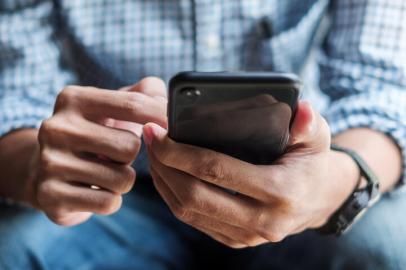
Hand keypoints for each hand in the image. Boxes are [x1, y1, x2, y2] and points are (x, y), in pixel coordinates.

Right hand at [31, 77, 166, 225]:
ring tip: (104, 172)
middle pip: (130, 146)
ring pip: (123, 178)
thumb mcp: (113, 107)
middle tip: (115, 155)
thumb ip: (144, 93)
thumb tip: (166, 98)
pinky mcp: (50, 195)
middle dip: (132, 156)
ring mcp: (50, 162)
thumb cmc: (94, 133)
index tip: (173, 127)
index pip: (134, 105)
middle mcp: (56, 127)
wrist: (46, 169)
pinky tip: (96, 190)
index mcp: (74, 98)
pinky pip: (108, 202)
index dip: (161, 117)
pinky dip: (111, 200)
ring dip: (123, 180)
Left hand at [143, 101, 358, 247]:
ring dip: (163, 181)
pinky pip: (194, 221)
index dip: (180, 151)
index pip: (216, 170)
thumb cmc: (312, 162)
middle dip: (164, 165)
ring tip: (153, 153)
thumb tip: (299, 109)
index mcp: (280, 192)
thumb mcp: (317, 138)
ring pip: (188, 212)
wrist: (319, 200)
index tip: (158, 131)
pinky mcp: (236, 240)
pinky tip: (166, 174)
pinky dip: (173, 197)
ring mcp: (246, 235)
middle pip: (194, 195)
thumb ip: (309, 122)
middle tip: (150, 138)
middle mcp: (262, 220)